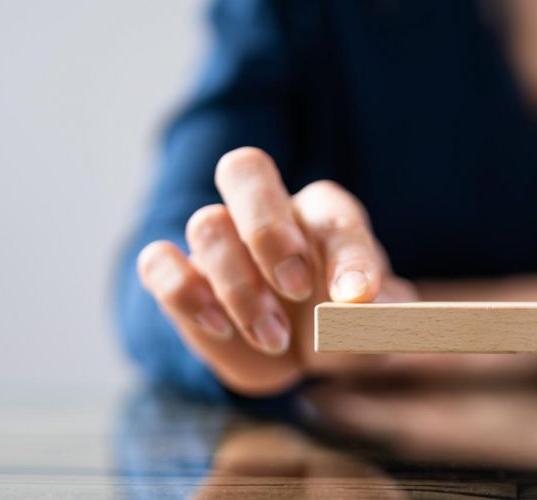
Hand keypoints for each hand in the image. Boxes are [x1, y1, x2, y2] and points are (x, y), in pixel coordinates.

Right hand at [137, 147, 410, 395]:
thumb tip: (365, 306)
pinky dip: (184, 292)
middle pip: (243, 169)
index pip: (331, 215)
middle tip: (296, 289)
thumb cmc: (340, 330)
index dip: (347, 254)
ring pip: (205, 223)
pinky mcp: (182, 277)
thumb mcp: (371, 334)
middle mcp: (267, 214)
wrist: (295, 358)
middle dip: (267, 230)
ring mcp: (219, 242)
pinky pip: (157, 260)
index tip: (357, 300)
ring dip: (239, 288)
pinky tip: (221, 327)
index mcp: (321, 216)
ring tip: (275, 340)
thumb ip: (379, 322)